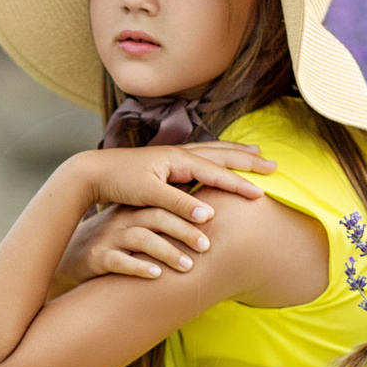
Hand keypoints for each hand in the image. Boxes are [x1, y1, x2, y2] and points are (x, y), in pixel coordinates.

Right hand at [57, 202, 210, 287]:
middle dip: (184, 231)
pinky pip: (118, 261)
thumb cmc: (111, 244)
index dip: (189, 210)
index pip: (165, 203)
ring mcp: (108, 238)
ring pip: (141, 239)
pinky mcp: (97, 258)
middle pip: (156, 218)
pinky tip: (156, 275)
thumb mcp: (132, 228)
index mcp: (134, 210)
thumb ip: (160, 223)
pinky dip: (138, 267)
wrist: (67, 257)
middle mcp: (122, 220)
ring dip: (167, 252)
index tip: (214, 218)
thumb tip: (201, 222)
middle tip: (207, 246)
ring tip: (187, 266)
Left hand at [64, 141, 275, 227]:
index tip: (263, 193)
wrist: (93, 171)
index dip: (241, 184)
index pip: (218, 173)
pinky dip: (218, 157)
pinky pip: (202, 156)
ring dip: (235, 153)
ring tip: (255, 153)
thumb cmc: (119, 182)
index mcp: (178, 160)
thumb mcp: (149, 195)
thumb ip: (179, 204)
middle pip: (222, 155)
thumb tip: (209, 215)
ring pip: (213, 152)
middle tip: (273, 164)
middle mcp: (179, 154)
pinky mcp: (166, 162)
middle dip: (248, 160)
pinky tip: (221, 161)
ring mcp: (173, 156)